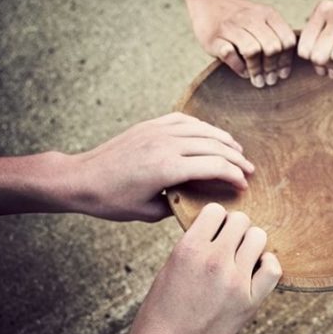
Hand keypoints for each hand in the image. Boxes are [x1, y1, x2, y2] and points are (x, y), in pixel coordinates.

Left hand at [70, 112, 253, 221]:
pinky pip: (185, 121)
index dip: (234, 175)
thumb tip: (197, 202)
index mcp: (168, 168)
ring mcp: (158, 131)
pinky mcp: (151, 125)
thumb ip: (177, 205)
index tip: (244, 186)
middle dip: (236, 159)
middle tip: (250, 170)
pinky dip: (203, 128)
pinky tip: (211, 135)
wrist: (81, 178)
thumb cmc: (112, 200)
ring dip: (224, 140)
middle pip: (214, 146)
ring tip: (238, 151)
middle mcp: (166, 144)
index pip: (214, 166)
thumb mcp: (148, 212)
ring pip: (203, 130)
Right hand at [90, 203, 281, 333]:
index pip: (216, 210)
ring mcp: (235, 280)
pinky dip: (267, 264)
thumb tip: (220, 228)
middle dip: (234, 229)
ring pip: (259, 237)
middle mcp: (214, 260)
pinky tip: (256, 268)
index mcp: (189, 248)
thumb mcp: (171, 265)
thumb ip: (196, 244)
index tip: (214, 231)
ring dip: (251, 243)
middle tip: (228, 245)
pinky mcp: (249, 302)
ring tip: (242, 257)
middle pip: (241, 220)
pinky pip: (273, 268)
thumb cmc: (163, 308)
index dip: (215, 219)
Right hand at [186, 0, 295, 87]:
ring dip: (256, 70)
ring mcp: (231, 26)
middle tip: (269, 80)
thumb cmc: (241, 18)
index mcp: (267, 14)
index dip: (286, 61)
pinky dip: (238, 66)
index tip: (282, 74)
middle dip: (272, 68)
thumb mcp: (262, 18)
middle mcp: (250, 18)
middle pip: (271, 48)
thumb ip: (276, 36)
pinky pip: (230, 54)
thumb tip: (284, 70)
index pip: (287, 40)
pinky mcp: (213, 37)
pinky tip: (242, 71)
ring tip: (257, 80)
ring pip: (252, 51)